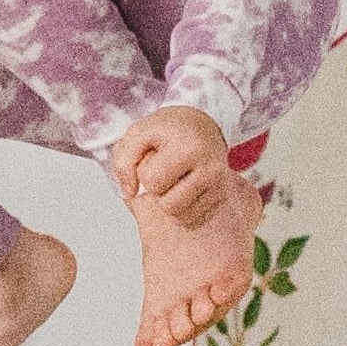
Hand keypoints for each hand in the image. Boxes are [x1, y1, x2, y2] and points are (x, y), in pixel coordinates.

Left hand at [111, 104, 238, 221]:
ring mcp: (220, 186)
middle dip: (159, 191)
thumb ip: (124, 161)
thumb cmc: (168, 130)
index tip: (154, 156)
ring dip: (170, 201)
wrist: (200, 126)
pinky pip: (192, 218)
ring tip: (173, 179)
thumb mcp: (138, 133)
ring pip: (182, 217)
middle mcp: (211, 169)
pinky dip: (182, 208)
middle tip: (164, 170)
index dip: (144, 172)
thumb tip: (130, 193)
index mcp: (189, 148)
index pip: (153, 182)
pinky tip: (183, 188)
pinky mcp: (222, 197)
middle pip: (169, 205)